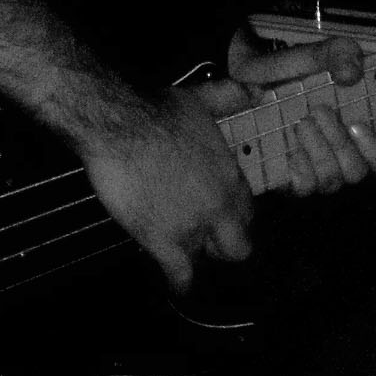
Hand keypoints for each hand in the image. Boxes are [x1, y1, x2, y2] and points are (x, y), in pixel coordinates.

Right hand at [74, 85, 258, 293]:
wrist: (119, 123)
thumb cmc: (157, 109)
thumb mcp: (203, 97)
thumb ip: (232, 98)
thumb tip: (256, 91)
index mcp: (230, 177)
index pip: (247, 212)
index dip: (232, 214)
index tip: (218, 212)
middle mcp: (219, 207)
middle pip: (239, 246)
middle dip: (223, 244)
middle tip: (205, 238)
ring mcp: (193, 228)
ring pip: (209, 261)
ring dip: (196, 256)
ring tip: (182, 254)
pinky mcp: (164, 242)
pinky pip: (182, 277)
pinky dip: (180, 283)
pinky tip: (175, 283)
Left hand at [221, 28, 375, 195]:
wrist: (245, 78)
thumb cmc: (290, 70)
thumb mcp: (315, 55)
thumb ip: (338, 54)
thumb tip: (352, 71)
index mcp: (360, 134)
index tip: (360, 126)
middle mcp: (344, 158)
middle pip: (358, 172)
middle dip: (340, 143)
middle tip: (320, 111)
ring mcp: (318, 171)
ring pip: (332, 180)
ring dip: (318, 150)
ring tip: (300, 122)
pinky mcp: (293, 180)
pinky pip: (305, 187)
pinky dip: (299, 167)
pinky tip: (289, 146)